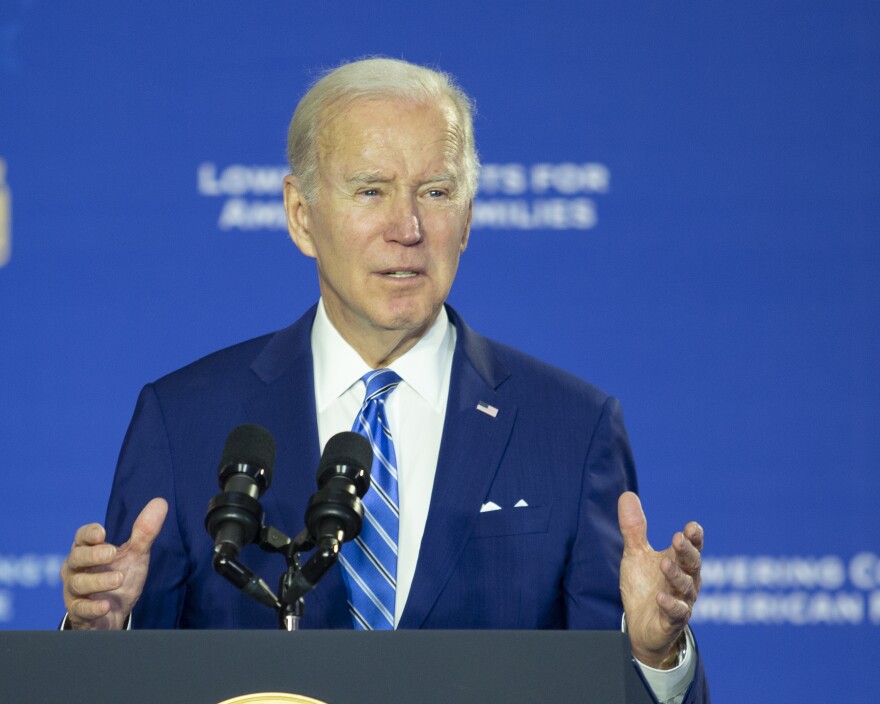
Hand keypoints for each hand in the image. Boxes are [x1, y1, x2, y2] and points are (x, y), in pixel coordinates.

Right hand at [61, 498, 167, 629]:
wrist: (114, 614)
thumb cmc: (120, 577)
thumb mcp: (135, 554)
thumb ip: (145, 531)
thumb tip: (161, 502)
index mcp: (88, 550)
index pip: (82, 537)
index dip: (89, 533)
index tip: (102, 533)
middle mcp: (76, 569)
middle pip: (76, 557)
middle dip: (93, 555)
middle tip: (112, 553)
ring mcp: (75, 592)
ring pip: (78, 583)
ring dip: (98, 581)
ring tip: (119, 579)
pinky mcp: (79, 613)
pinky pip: (80, 610)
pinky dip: (92, 607)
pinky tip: (105, 606)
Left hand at [618, 491, 702, 668]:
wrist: (641, 626)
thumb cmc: (644, 586)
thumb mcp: (635, 555)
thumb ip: (633, 529)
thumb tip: (627, 494)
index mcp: (679, 562)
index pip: (692, 547)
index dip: (693, 537)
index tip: (692, 527)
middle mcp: (686, 581)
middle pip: (693, 564)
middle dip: (687, 552)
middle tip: (678, 539)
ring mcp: (681, 601)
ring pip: (685, 587)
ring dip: (676, 575)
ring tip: (664, 563)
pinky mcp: (671, 621)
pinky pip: (676, 613)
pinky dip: (671, 605)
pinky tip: (662, 597)